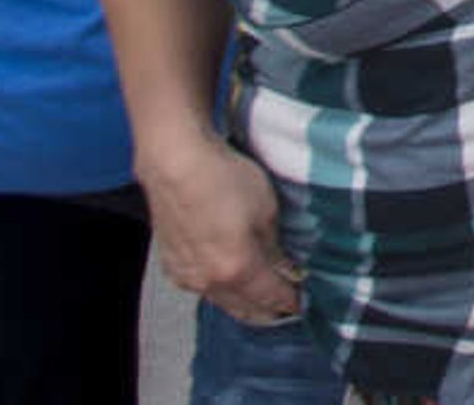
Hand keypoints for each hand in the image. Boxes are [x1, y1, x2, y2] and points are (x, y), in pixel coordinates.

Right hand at [138, 137, 302, 327]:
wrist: (174, 163)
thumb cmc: (222, 179)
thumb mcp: (266, 209)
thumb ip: (275, 247)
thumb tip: (286, 269)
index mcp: (238, 270)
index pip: (272, 298)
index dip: (290, 301)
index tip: (301, 302)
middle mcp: (210, 282)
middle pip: (246, 310)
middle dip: (268, 311)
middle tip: (284, 305)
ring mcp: (187, 276)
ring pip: (222, 302)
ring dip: (243, 303)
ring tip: (259, 295)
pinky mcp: (171, 265)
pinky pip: (202, 289)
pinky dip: (220, 290)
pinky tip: (228, 279)